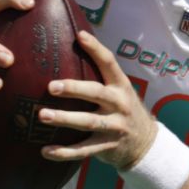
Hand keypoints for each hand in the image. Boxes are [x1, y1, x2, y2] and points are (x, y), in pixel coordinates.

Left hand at [37, 31, 158, 169]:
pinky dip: (64, 152)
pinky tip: (45, 151)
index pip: (109, 63)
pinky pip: (83, 150)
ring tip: (43, 115)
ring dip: (64, 119)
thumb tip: (74, 45)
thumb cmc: (123, 109)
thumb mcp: (120, 90)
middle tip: (51, 86)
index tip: (79, 35)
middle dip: (74, 89)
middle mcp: (119, 104)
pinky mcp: (106, 146)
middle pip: (96, 93)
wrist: (145, 143)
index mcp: (121, 85)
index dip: (95, 49)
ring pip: (87, 122)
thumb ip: (101, 75)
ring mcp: (114, 126)